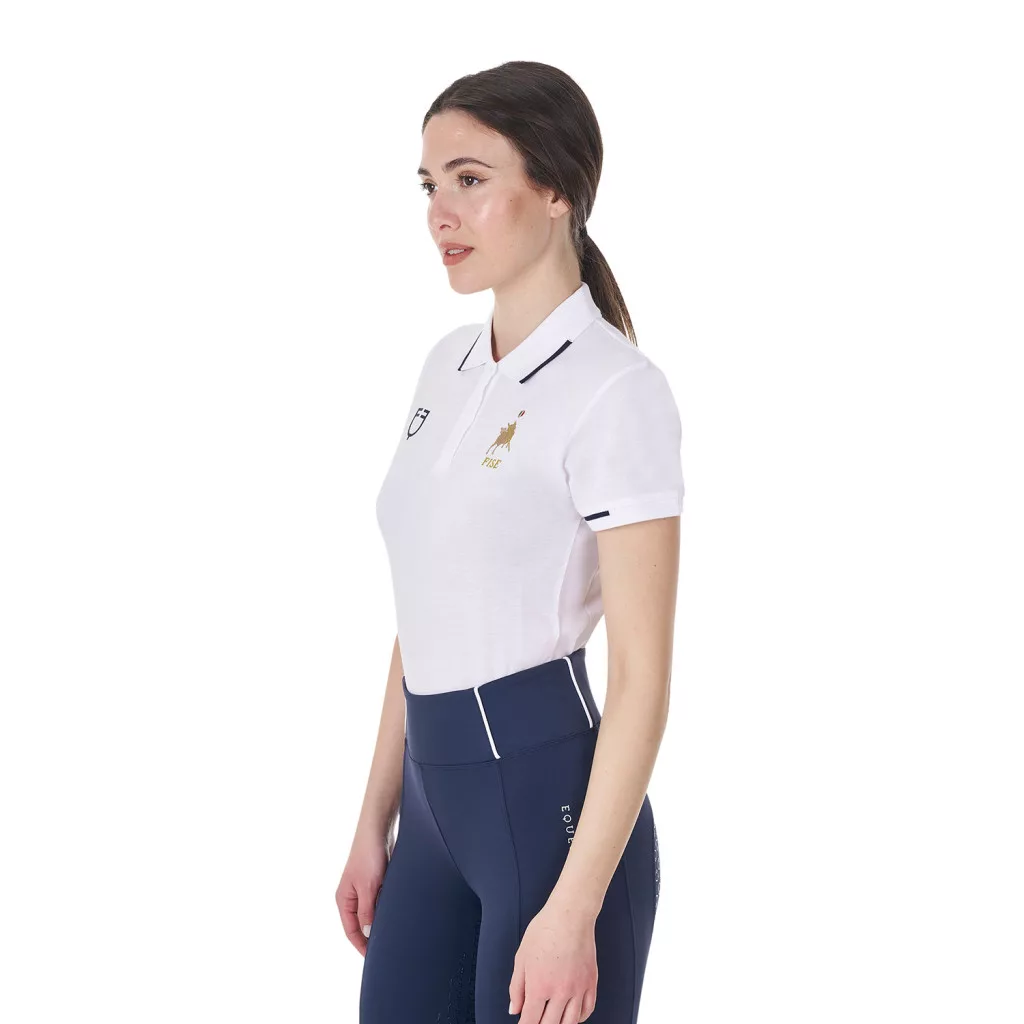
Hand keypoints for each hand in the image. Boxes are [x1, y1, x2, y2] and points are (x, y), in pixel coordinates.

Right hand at [335, 825, 390, 957]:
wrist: (378, 829)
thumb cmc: (369, 856)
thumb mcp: (369, 887)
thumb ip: (367, 911)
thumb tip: (367, 933)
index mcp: (344, 899)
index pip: (351, 931)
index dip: (361, 946)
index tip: (374, 958)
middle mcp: (351, 896)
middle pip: (360, 924)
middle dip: (371, 936)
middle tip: (386, 948)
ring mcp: (363, 888)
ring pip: (371, 913)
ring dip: (380, 921)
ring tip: (393, 933)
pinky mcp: (375, 881)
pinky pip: (379, 901)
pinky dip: (385, 908)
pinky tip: (396, 912)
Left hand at [508, 898, 597, 1022]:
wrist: (570, 915)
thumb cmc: (545, 930)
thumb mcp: (521, 957)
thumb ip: (516, 987)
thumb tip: (514, 1009)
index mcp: (539, 986)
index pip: (530, 1021)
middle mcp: (560, 991)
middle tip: (537, 1022)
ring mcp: (578, 989)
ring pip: (570, 1023)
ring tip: (552, 1020)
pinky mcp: (591, 982)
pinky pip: (587, 1010)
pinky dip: (579, 1018)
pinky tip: (571, 1016)